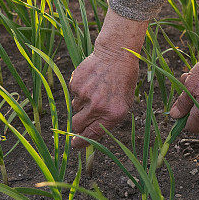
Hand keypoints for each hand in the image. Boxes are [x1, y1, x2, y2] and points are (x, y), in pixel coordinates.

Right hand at [69, 9, 148, 147]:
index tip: (75, 144)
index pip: (91, 135)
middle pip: (77, 125)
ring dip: (81, 105)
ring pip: (75, 108)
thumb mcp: (124, 103)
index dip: (81, 142)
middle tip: (78, 124)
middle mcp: (97, 107)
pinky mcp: (76, 84)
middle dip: (77, 127)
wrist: (116, 54)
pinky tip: (91, 81)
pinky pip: (73, 94)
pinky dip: (80, 91)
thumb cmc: (123, 81)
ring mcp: (85, 95)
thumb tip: (91, 136)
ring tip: (94, 91)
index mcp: (112, 115)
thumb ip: (109, 121)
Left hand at [169, 35, 198, 132]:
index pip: (191, 127)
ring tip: (195, 78)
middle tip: (187, 86)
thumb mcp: (190, 85)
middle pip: (198, 116)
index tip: (180, 106)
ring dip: (197, 95)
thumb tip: (174, 116)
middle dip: (190, 102)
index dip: (183, 119)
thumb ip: (182, 103)